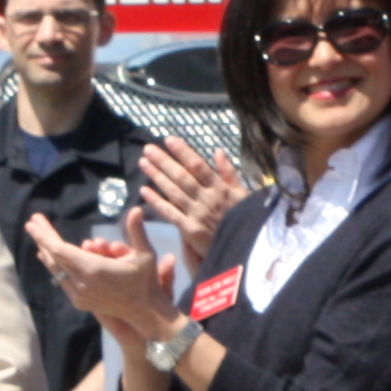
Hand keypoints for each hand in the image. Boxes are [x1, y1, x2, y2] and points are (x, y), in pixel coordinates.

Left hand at [25, 214, 186, 344]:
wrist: (144, 313)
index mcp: (93, 269)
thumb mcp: (145, 254)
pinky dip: (55, 266)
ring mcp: (79, 295)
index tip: (33, 222)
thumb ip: (136, 230)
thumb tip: (137, 208)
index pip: (60, 250)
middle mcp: (81, 283)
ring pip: (56, 270)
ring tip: (40, 239)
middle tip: (33, 222)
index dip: (44, 235)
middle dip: (42, 239)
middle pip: (54, 258)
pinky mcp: (80, 302)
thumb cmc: (146, 281)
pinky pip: (62, 280)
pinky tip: (49, 258)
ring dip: (47, 253)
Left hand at [138, 140, 252, 274]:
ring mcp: (197, 214)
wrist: (246, 250)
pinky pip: (170, 213)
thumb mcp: (243, 194)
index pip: (198, 165)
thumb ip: (229, 173)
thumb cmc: (246, 221)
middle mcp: (207, 198)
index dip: (183, 151)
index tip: (169, 139)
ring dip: (157, 176)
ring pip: (173, 192)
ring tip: (143, 163)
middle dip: (164, 161)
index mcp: (220, 188)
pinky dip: (156, 202)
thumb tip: (218, 151)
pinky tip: (144, 191)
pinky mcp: (190, 230)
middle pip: (182, 176)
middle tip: (148, 148)